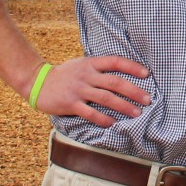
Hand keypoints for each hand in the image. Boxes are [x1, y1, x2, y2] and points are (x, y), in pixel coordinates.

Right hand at [33, 56, 150, 127]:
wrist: (37, 82)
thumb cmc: (65, 75)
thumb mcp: (82, 65)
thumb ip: (99, 68)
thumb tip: (123, 73)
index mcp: (90, 63)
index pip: (115, 62)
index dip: (132, 67)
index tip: (147, 74)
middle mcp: (86, 75)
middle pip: (115, 82)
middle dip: (133, 91)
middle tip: (148, 99)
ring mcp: (78, 89)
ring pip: (105, 98)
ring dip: (123, 106)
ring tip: (137, 113)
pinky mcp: (70, 104)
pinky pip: (90, 113)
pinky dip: (103, 119)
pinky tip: (113, 123)